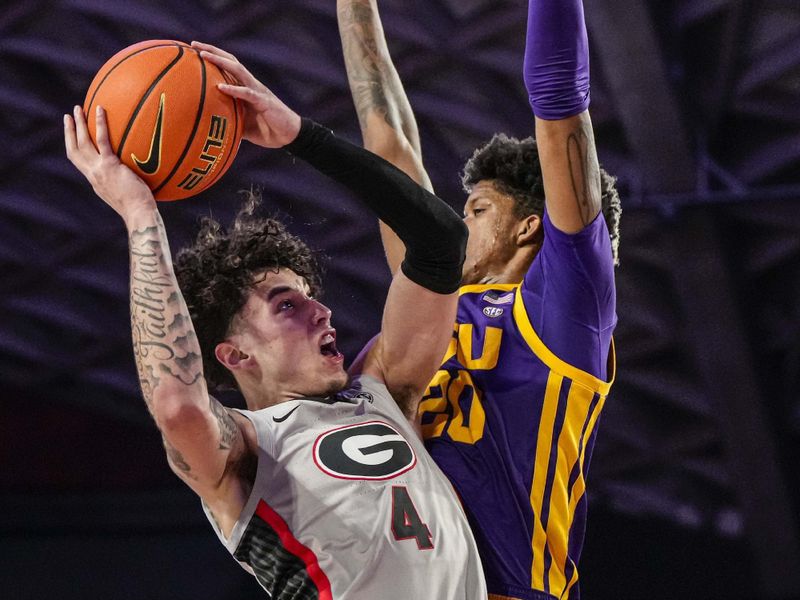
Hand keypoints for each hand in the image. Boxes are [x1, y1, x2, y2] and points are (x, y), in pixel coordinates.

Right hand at [64, 105, 156, 225]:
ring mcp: (99, 170)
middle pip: (74, 149)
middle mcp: (93, 175)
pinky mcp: (109, 166)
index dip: (73, 147)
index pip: (79, 161)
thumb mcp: (127, 192)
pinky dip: (100, 124)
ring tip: (78, 108)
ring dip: (79, 124)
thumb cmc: (141, 207)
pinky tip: (100, 109)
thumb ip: (125, 180)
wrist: (139, 213)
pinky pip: (102, 140)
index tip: (72, 134)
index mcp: (96, 181)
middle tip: (69, 116)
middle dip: (70, 132)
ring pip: (83, 143)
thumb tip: (137, 171)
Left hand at [191, 41, 301, 147]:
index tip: (194, 50)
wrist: (289, 136)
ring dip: (220, 61)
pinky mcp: (264, 101)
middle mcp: (251, 84)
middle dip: (212, 51)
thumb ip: (228, 119)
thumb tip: (208, 125)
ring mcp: (258, 91)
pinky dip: (233, 89)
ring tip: (204, 56)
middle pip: (230, 60)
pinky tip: (220, 86)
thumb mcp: (242, 124)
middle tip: (194, 44)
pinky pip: (247, 93)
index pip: (228, 66)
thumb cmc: (266, 130)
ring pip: (238, 70)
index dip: (213, 56)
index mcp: (246, 88)